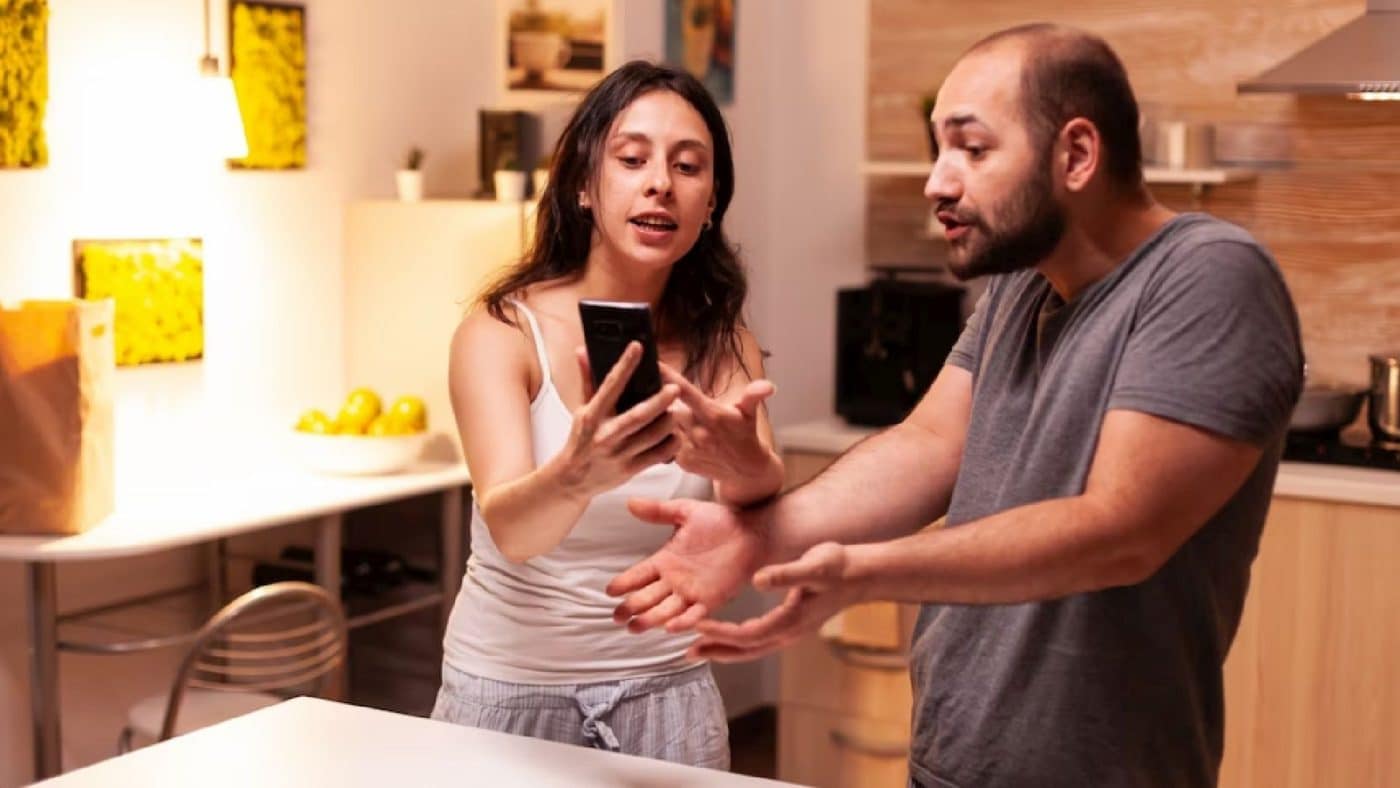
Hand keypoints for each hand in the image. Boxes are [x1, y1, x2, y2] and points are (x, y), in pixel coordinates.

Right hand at [558, 343, 679, 497]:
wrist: (572, 479)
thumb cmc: (580, 440)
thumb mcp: (581, 409)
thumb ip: (587, 380)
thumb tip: (583, 351)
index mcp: (592, 416)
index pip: (610, 385)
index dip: (624, 365)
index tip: (637, 348)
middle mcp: (606, 435)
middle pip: (639, 416)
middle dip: (659, 401)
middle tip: (674, 388)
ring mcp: (619, 454)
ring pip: (653, 435)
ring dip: (669, 422)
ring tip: (676, 411)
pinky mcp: (630, 469)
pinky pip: (658, 455)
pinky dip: (671, 443)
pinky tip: (675, 434)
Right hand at [606, 497, 769, 634]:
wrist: (753, 530)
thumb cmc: (721, 520)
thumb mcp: (685, 512)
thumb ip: (658, 510)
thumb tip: (630, 502)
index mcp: (666, 560)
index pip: (638, 575)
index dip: (624, 583)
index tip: (609, 591)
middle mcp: (675, 580)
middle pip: (647, 597)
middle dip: (631, 607)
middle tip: (617, 617)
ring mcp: (692, 592)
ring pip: (666, 610)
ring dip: (650, 619)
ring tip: (635, 626)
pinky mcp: (712, 599)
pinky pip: (694, 614)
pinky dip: (683, 622)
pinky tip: (670, 627)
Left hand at [660, 362, 780, 501]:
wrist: (746, 471)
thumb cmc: (745, 434)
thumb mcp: (749, 412)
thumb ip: (754, 395)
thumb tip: (769, 387)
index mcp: (713, 415)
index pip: (685, 392)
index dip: (668, 377)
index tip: (653, 363)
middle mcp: (699, 432)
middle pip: (669, 408)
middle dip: (665, 400)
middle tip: (663, 394)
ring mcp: (690, 449)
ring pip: (666, 426)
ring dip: (665, 419)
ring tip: (665, 414)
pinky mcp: (683, 462)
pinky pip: (667, 443)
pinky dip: (668, 436)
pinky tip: (675, 433)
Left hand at [688, 542, 861, 661]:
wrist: (862, 574)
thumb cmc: (839, 566)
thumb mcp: (814, 566)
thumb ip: (786, 574)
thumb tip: (758, 580)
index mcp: (792, 620)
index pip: (748, 634)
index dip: (721, 634)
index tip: (696, 627)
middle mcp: (790, 632)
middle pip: (747, 650)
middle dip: (717, 651)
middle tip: (687, 652)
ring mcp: (792, 631)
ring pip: (753, 648)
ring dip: (725, 650)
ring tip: (698, 649)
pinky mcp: (793, 624)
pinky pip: (760, 639)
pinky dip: (739, 641)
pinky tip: (727, 636)